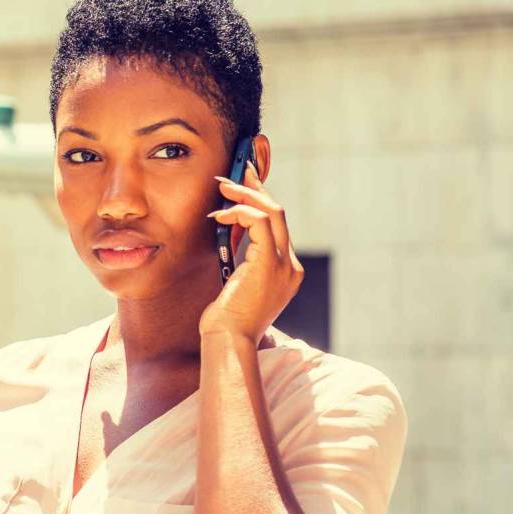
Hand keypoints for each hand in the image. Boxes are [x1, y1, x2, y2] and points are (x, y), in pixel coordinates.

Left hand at [200, 162, 303, 340]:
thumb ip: (242, 260)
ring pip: (273, 212)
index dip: (260, 202)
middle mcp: (291, 266)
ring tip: (222, 188)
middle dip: (256, 189)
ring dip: (245, 195)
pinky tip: (221, 215)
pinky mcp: (270, 264)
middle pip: (279, 214)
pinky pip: (260, 222)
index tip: (242, 185)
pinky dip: (240, 212)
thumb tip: (230, 232)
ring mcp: (285, 265)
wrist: (228, 341)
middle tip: (235, 173)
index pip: (277, 227)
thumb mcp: (236, 284)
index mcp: (285, 271)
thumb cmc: (224, 319)